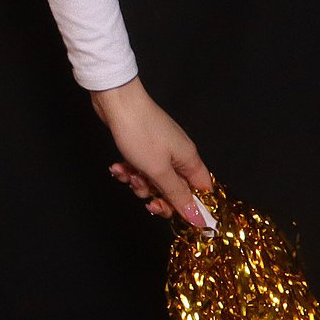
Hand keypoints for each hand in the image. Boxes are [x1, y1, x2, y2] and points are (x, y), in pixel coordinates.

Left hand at [90, 76, 215, 229]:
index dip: (192, 207)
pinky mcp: (143, 146)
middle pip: (176, 190)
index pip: (202, 191)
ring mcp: (160, 150)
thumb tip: (198, 218)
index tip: (177, 217)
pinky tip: (118, 167)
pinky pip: (141, 168)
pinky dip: (130, 171)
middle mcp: (179, 155)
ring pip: (155, 181)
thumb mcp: (159, 171)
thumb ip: (178, 195)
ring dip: (140, 183)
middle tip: (147, 201)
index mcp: (189, 160)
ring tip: (128, 174)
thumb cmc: (140, 133)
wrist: (116, 101)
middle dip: (159, 197)